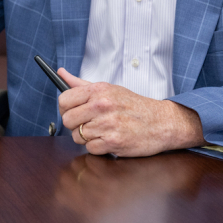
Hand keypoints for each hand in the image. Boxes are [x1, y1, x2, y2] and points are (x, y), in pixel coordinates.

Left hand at [56, 69, 204, 157]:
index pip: (64, 100)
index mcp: (99, 90)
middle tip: (88, 123)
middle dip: (75, 124)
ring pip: (77, 136)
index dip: (65, 108)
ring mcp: (107, 124)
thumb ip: (82, 84)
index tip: (72, 111)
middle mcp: (101, 105)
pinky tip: (109, 139)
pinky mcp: (113, 142)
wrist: (162, 122)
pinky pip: (90, 148)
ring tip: (102, 131)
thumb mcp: (110, 89)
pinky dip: (97, 147)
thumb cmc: (134, 106)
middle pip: (67, 120)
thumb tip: (61, 73)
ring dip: (87, 137)